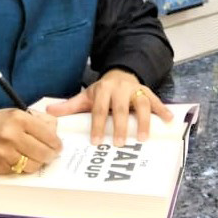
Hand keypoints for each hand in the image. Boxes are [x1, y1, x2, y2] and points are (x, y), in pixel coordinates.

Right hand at [0, 108, 60, 174]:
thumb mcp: (15, 113)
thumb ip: (38, 119)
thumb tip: (56, 130)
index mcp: (19, 118)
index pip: (48, 134)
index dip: (56, 143)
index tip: (58, 146)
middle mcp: (12, 134)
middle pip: (43, 152)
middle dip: (51, 155)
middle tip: (51, 155)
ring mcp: (5, 152)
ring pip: (33, 165)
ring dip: (38, 163)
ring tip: (37, 158)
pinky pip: (20, 171)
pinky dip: (24, 168)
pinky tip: (23, 161)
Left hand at [46, 69, 172, 146]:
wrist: (121, 73)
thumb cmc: (103, 91)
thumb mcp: (86, 96)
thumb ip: (69, 106)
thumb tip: (47, 112)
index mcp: (103, 89)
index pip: (99, 109)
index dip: (97, 125)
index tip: (96, 142)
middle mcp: (120, 88)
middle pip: (121, 108)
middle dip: (120, 126)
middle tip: (118, 144)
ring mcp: (136, 90)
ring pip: (141, 104)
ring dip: (144, 121)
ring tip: (143, 138)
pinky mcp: (148, 92)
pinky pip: (157, 100)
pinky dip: (164, 110)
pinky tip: (169, 120)